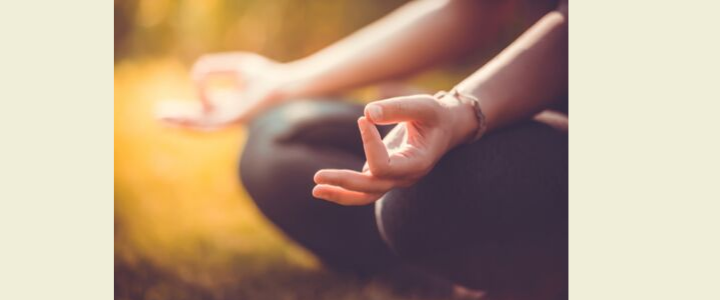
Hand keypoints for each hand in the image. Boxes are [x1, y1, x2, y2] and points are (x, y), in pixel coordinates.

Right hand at [156, 52, 294, 129]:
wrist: (282, 86)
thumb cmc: (265, 76)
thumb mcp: (235, 67)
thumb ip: (212, 67)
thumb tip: (194, 75)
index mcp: (230, 105)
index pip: (206, 105)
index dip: (198, 89)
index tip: (198, 73)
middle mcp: (228, 116)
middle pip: (198, 120)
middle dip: (178, 117)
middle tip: (157, 115)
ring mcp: (229, 121)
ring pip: (199, 125)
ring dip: (179, 122)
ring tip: (160, 118)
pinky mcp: (230, 122)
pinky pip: (208, 113)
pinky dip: (199, 103)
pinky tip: (184, 107)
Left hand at [312, 94, 477, 204]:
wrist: (447, 127)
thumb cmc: (436, 115)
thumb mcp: (423, 106)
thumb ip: (397, 108)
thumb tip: (367, 113)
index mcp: (417, 163)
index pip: (384, 166)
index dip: (369, 144)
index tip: (363, 119)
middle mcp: (405, 177)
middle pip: (371, 188)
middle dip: (343, 183)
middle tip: (317, 177)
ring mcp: (395, 179)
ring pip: (365, 195)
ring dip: (339, 194)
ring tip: (315, 189)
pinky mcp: (385, 175)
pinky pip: (362, 187)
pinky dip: (343, 188)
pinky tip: (324, 185)